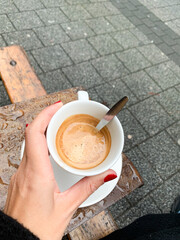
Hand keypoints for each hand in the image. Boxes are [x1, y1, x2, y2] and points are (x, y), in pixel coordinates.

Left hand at [4, 102, 116, 239]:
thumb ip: (88, 187)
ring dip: (43, 131)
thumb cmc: (37, 230)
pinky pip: (28, 154)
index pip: (35, 133)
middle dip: (47, 118)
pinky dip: (40, 145)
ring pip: (29, 143)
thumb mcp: (67, 207)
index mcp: (36, 174)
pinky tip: (51, 148)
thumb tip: (105, 174)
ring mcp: (20, 174)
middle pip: (32, 133)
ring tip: (59, 127)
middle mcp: (25, 170)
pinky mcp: (20, 179)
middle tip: (62, 113)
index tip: (58, 106)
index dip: (46, 115)